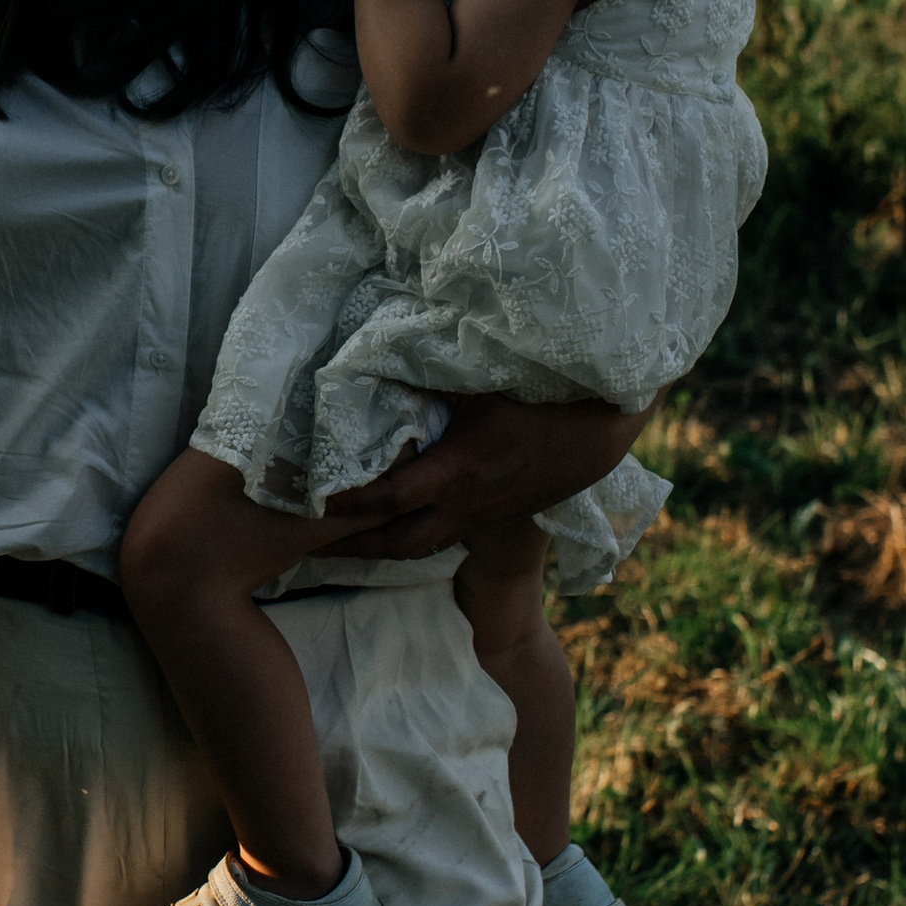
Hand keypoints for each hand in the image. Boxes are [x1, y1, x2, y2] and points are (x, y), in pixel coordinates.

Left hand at [318, 394, 650, 560]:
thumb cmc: (542, 397)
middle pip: (396, 541)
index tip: (309, 502)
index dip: (348, 503)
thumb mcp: (484, 379)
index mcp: (460, 468)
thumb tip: (378, 354)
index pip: (391, 496)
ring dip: (374, 551)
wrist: (601, 434)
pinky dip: (407, 542)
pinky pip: (441, 541)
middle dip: (349, 547)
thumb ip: (430, 371)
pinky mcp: (492, 520)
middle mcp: (466, 502)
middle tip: (304, 545)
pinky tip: (386, 536)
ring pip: (418, 548)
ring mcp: (480, 517)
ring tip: (333, 549)